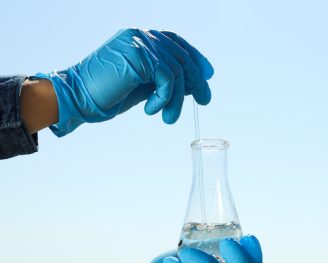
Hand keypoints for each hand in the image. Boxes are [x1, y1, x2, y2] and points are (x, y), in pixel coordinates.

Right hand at [34, 28, 213, 136]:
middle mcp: (141, 36)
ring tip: (169, 118)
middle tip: (204, 100)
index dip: (195, 57)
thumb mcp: (143, 85)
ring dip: (177, 99)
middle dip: (196, 81)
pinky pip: (166, 78)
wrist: (77, 98)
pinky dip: (164, 97)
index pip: (176, 43)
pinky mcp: (137, 56)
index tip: (207, 75)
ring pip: (176, 69)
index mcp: (140, 39)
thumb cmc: (107, 94)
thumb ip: (164, 79)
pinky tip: (152, 110)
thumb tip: (192, 83)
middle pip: (181, 55)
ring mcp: (138, 43)